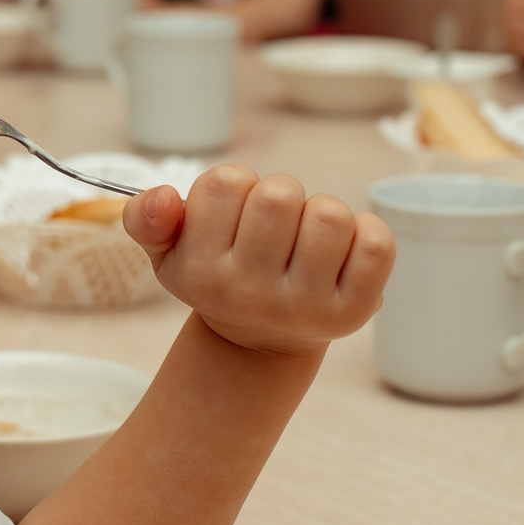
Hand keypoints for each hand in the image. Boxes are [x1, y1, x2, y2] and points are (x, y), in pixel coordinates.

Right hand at [124, 166, 393, 356]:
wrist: (261, 342)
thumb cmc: (219, 277)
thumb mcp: (169, 253)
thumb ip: (147, 219)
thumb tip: (162, 196)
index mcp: (204, 274)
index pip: (225, 182)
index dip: (234, 184)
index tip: (232, 213)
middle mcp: (251, 295)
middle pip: (280, 195)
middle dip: (280, 195)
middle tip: (274, 225)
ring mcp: (305, 307)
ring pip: (330, 215)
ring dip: (321, 213)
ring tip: (306, 237)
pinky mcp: (352, 313)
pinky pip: (376, 243)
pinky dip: (366, 233)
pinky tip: (343, 251)